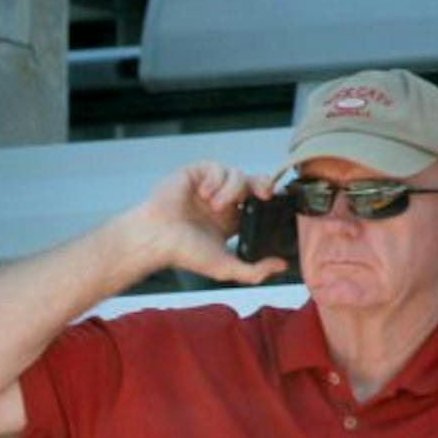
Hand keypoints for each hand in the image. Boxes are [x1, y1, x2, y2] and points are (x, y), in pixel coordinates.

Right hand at [124, 161, 287, 285]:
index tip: (269, 204)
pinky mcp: (196, 173)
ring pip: (237, 174)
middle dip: (261, 185)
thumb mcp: (224, 266)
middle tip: (261, 194)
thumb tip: (281, 266)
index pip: (257, 203)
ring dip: (231, 189)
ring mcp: (208, 185)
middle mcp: (221, 201)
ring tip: (214, 205)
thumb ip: (254, 271)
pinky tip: (203, 194)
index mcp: (229, 220)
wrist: (156, 238)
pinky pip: (217, 167)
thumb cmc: (182, 252)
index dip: (266, 200)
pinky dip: (215, 179)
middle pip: (253, 182)